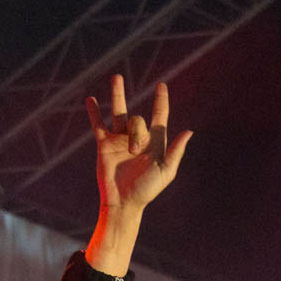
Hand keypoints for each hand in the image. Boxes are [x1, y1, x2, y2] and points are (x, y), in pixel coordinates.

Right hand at [85, 75, 191, 273]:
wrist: (123, 203)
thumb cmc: (147, 190)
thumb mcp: (166, 171)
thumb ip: (176, 151)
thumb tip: (189, 131)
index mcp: (154, 143)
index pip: (159, 116)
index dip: (161, 101)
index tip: (161, 86)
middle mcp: (137, 138)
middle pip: (137, 119)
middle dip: (135, 131)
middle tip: (133, 150)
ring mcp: (120, 140)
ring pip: (119, 112)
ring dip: (118, 94)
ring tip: (117, 77)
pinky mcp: (105, 145)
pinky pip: (99, 125)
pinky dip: (95, 112)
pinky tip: (91, 100)